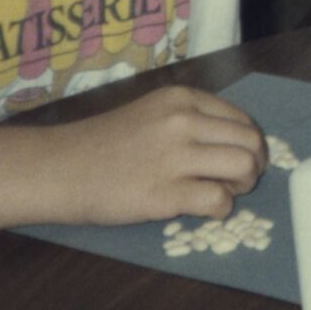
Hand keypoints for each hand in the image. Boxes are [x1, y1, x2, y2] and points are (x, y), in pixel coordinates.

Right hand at [52, 86, 265, 225]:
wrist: (58, 169)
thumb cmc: (103, 145)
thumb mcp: (152, 114)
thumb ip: (191, 120)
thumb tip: (235, 143)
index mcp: (182, 99)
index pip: (242, 120)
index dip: (248, 144)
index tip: (237, 159)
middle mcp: (183, 122)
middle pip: (251, 142)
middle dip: (253, 166)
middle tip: (237, 181)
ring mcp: (175, 157)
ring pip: (244, 168)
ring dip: (242, 186)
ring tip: (222, 193)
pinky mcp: (165, 193)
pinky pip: (219, 201)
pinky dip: (221, 209)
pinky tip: (204, 210)